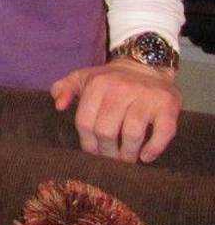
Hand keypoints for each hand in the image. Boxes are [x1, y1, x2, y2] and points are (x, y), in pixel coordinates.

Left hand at [50, 57, 181, 162]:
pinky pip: (162, 133)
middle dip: (107, 151)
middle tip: (110, 158)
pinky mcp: (167, 105)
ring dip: (128, 153)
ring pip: (132, 134)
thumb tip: (58, 105)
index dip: (87, 143)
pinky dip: (153, 149)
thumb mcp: (83, 77)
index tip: (93, 152)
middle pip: (107, 131)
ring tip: (126, 159)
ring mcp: (145, 97)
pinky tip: (145, 156)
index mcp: (98, 84)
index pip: (85, 122)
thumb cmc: (111, 79)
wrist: (146, 65)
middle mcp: (120, 89)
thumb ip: (64, 88)